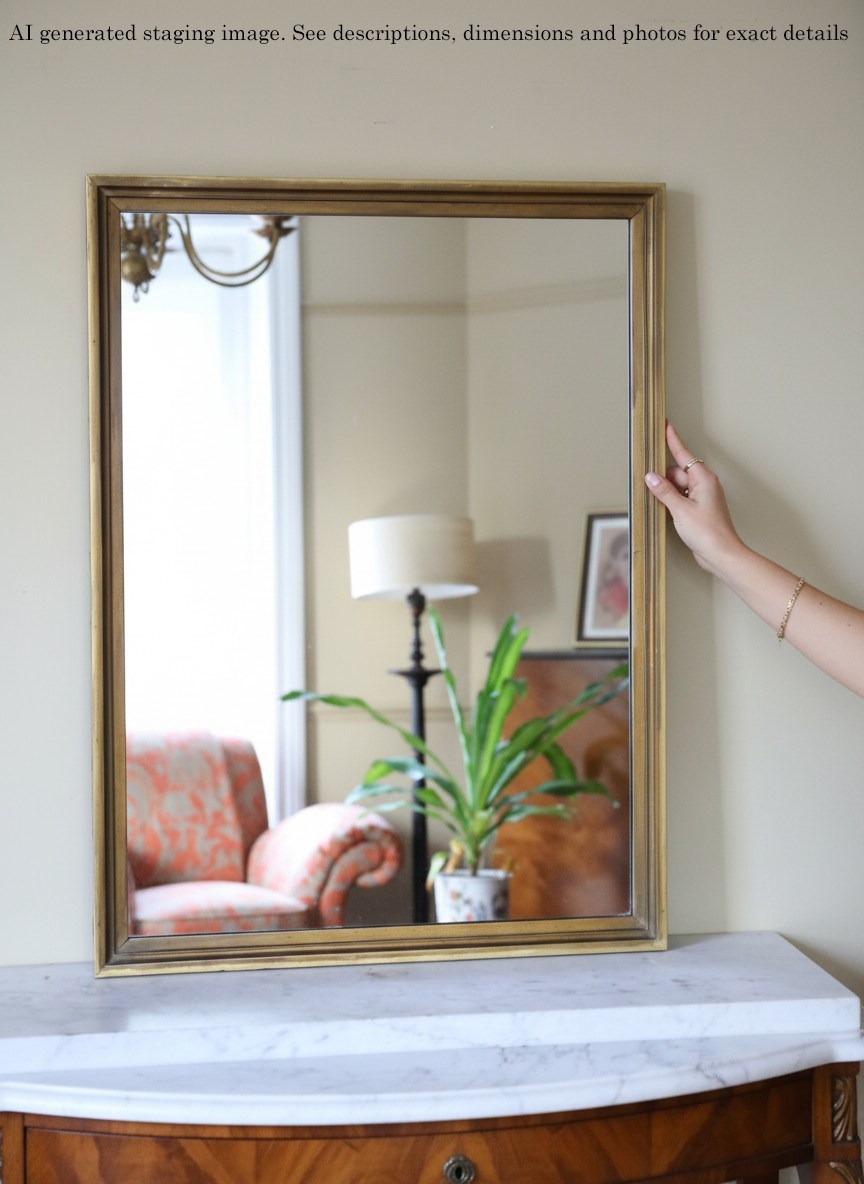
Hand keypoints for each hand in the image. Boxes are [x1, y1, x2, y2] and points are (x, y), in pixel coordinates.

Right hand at [645, 423, 745, 578]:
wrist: (721, 554)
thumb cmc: (708, 532)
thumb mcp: (680, 509)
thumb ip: (664, 491)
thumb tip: (650, 477)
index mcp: (703, 479)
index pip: (683, 454)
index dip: (672, 439)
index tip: (665, 425)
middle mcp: (703, 485)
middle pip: (676, 472)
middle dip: (662, 477)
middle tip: (647, 479)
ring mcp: (701, 498)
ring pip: (676, 487)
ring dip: (665, 492)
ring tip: (656, 500)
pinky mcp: (697, 510)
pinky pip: (679, 499)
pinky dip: (670, 502)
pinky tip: (662, 509)